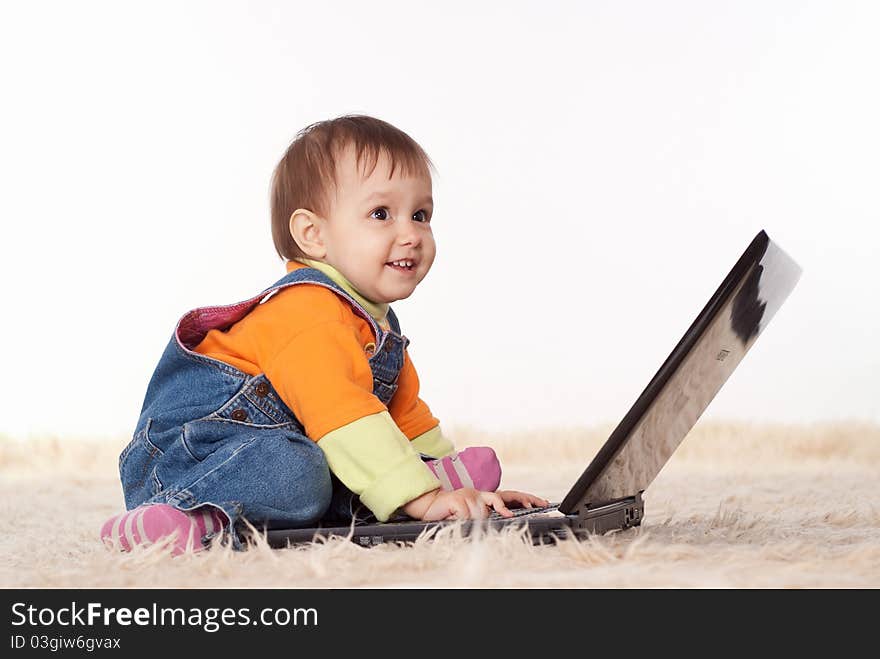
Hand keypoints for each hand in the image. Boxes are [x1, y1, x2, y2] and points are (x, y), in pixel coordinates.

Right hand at [403, 488, 548, 520]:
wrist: (429, 506)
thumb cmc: (451, 513)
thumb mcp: (470, 515)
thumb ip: (484, 516)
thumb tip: (503, 520)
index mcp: (483, 497)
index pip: (506, 496)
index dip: (523, 499)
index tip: (538, 503)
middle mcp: (478, 494)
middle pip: (501, 498)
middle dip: (517, 502)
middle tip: (532, 506)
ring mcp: (468, 496)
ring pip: (481, 512)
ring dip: (477, 519)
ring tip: (484, 517)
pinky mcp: (457, 500)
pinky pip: (465, 514)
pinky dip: (462, 520)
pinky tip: (456, 518)